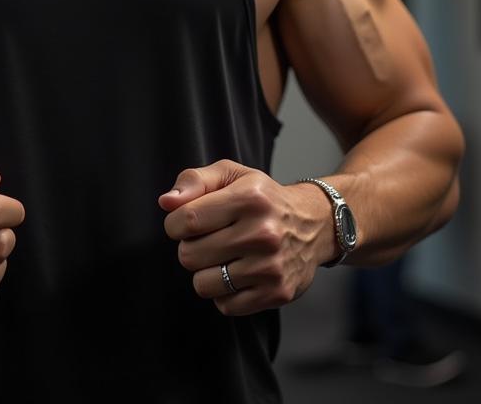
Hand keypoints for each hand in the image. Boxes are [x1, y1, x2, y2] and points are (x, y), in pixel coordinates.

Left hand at [157, 160, 330, 316]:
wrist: (313, 224)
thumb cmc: (262, 197)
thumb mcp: (231, 175)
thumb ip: (194, 181)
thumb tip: (166, 202)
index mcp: (249, 198)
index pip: (186, 220)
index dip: (174, 224)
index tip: (184, 223)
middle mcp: (262, 233)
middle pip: (190, 255)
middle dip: (189, 247)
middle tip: (208, 239)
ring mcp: (271, 267)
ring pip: (203, 284)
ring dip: (205, 272)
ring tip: (221, 257)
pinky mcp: (277, 293)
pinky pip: (225, 305)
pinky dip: (224, 293)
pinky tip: (237, 273)